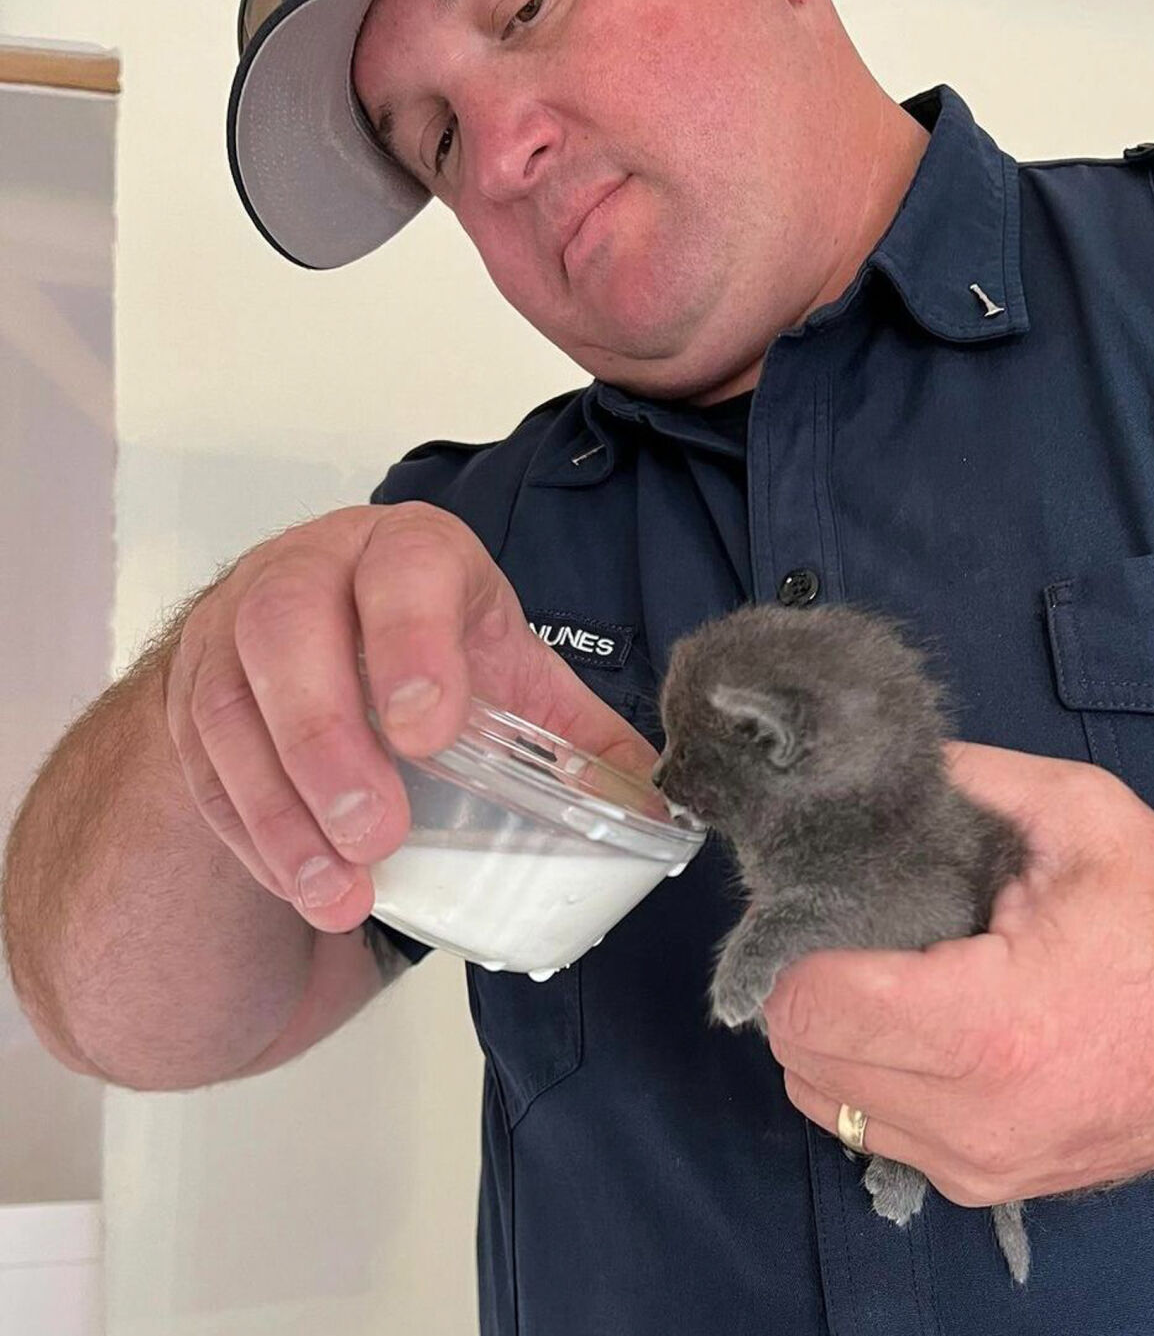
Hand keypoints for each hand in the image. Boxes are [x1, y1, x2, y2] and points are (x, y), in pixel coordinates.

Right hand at [165, 503, 656, 932]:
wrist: (324, 634)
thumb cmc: (432, 646)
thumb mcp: (509, 669)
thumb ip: (579, 731)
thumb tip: (668, 807)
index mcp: (409, 552)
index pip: (403, 569)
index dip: (412, 642)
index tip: (431, 731)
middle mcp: (310, 572)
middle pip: (287, 630)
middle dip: (326, 737)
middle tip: (376, 833)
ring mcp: (236, 631)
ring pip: (229, 706)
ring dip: (280, 809)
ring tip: (338, 893)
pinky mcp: (194, 694)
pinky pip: (202, 764)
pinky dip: (248, 832)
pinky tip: (298, 883)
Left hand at [761, 744, 1153, 1207]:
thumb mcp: (1083, 813)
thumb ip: (970, 778)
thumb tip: (882, 761)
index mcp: (988, 1026)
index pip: (809, 1007)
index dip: (802, 942)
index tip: (831, 900)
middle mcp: (972, 1119)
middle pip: (802, 1059)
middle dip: (808, 984)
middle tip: (854, 932)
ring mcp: (978, 1168)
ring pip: (824, 1102)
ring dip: (832, 1037)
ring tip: (886, 978)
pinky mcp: (987, 1186)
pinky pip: (875, 1131)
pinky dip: (870, 1079)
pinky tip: (918, 1027)